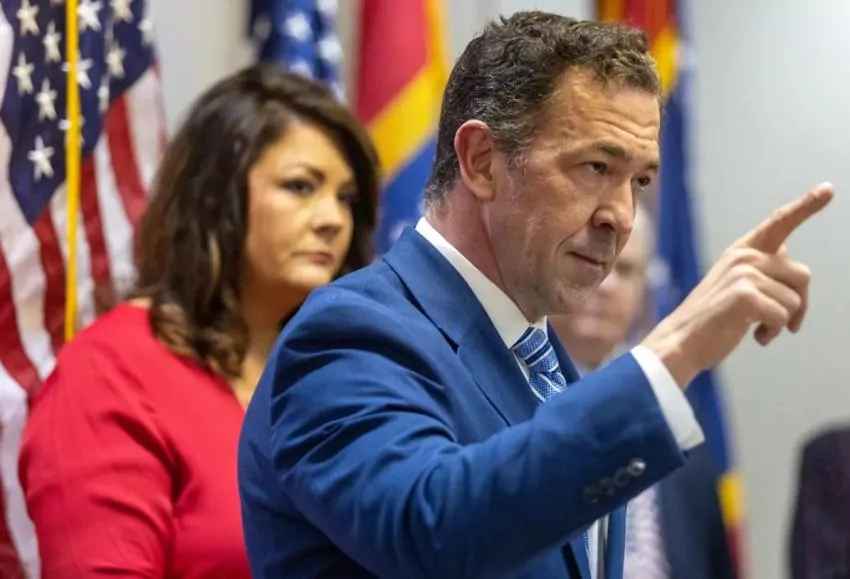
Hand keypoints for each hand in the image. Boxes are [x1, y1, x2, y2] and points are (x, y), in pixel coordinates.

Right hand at [641, 183, 833, 387]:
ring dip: (782, 322)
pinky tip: (755, 335)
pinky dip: (772, 332)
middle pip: (802, 275)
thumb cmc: (713, 319)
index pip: (780, 222)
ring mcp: (743, 273)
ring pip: (795, 300)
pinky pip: (782, 316)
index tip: (828, 189)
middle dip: (799, 304)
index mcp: (742, 250)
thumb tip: (799, 280)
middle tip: (784, 323)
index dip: (806, 205)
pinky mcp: (744, 294)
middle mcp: (744, 256)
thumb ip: (765, 273)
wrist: (681, 341)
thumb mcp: (737, 286)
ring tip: (758, 329)